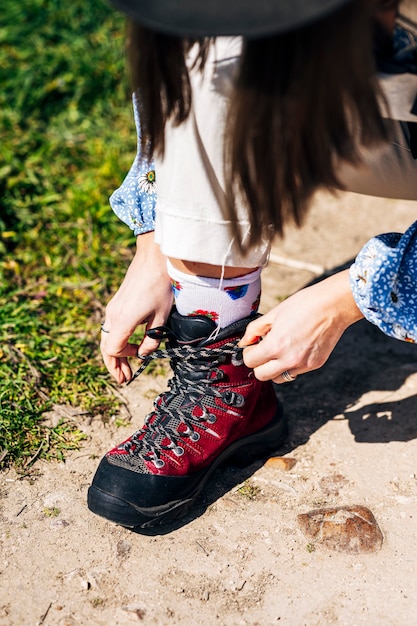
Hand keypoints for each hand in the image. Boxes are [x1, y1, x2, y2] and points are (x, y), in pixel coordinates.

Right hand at [100, 232, 172, 383]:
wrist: (153, 260)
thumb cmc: (160, 287)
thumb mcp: (161, 317)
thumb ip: (152, 340)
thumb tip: (143, 356)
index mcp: (123, 320)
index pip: (114, 349)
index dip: (123, 360)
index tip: (136, 363)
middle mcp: (113, 315)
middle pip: (106, 347)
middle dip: (114, 365)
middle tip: (123, 379)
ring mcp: (112, 309)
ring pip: (106, 338)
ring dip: (114, 355)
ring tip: (123, 369)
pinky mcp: (116, 304)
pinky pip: (111, 328)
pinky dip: (115, 342)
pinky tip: (126, 347)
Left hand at [241, 270, 362, 382]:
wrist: (334, 305)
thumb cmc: (305, 304)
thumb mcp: (274, 313)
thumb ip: (255, 329)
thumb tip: (244, 341)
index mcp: (276, 345)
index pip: (250, 361)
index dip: (248, 352)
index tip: (253, 345)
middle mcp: (289, 360)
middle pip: (261, 375)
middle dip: (258, 364)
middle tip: (263, 350)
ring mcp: (303, 365)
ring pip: (279, 377)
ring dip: (274, 368)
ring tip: (280, 350)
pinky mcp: (314, 365)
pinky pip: (295, 372)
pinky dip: (290, 365)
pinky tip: (295, 348)